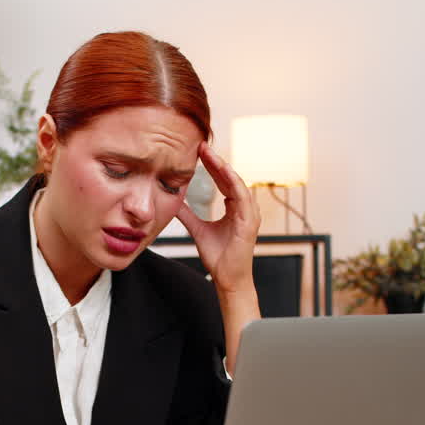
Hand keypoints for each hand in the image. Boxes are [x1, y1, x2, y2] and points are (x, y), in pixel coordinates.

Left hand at [176, 142, 260, 292]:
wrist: (227, 279)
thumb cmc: (218, 257)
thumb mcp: (197, 229)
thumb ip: (188, 214)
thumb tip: (174, 201)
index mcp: (234, 208)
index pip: (222, 180)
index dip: (211, 165)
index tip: (198, 151)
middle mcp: (243, 208)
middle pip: (229, 177)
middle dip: (215, 161)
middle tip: (201, 145)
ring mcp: (249, 213)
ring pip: (236, 183)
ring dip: (223, 167)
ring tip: (210, 154)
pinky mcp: (249, 221)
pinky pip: (242, 197)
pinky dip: (233, 182)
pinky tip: (224, 171)